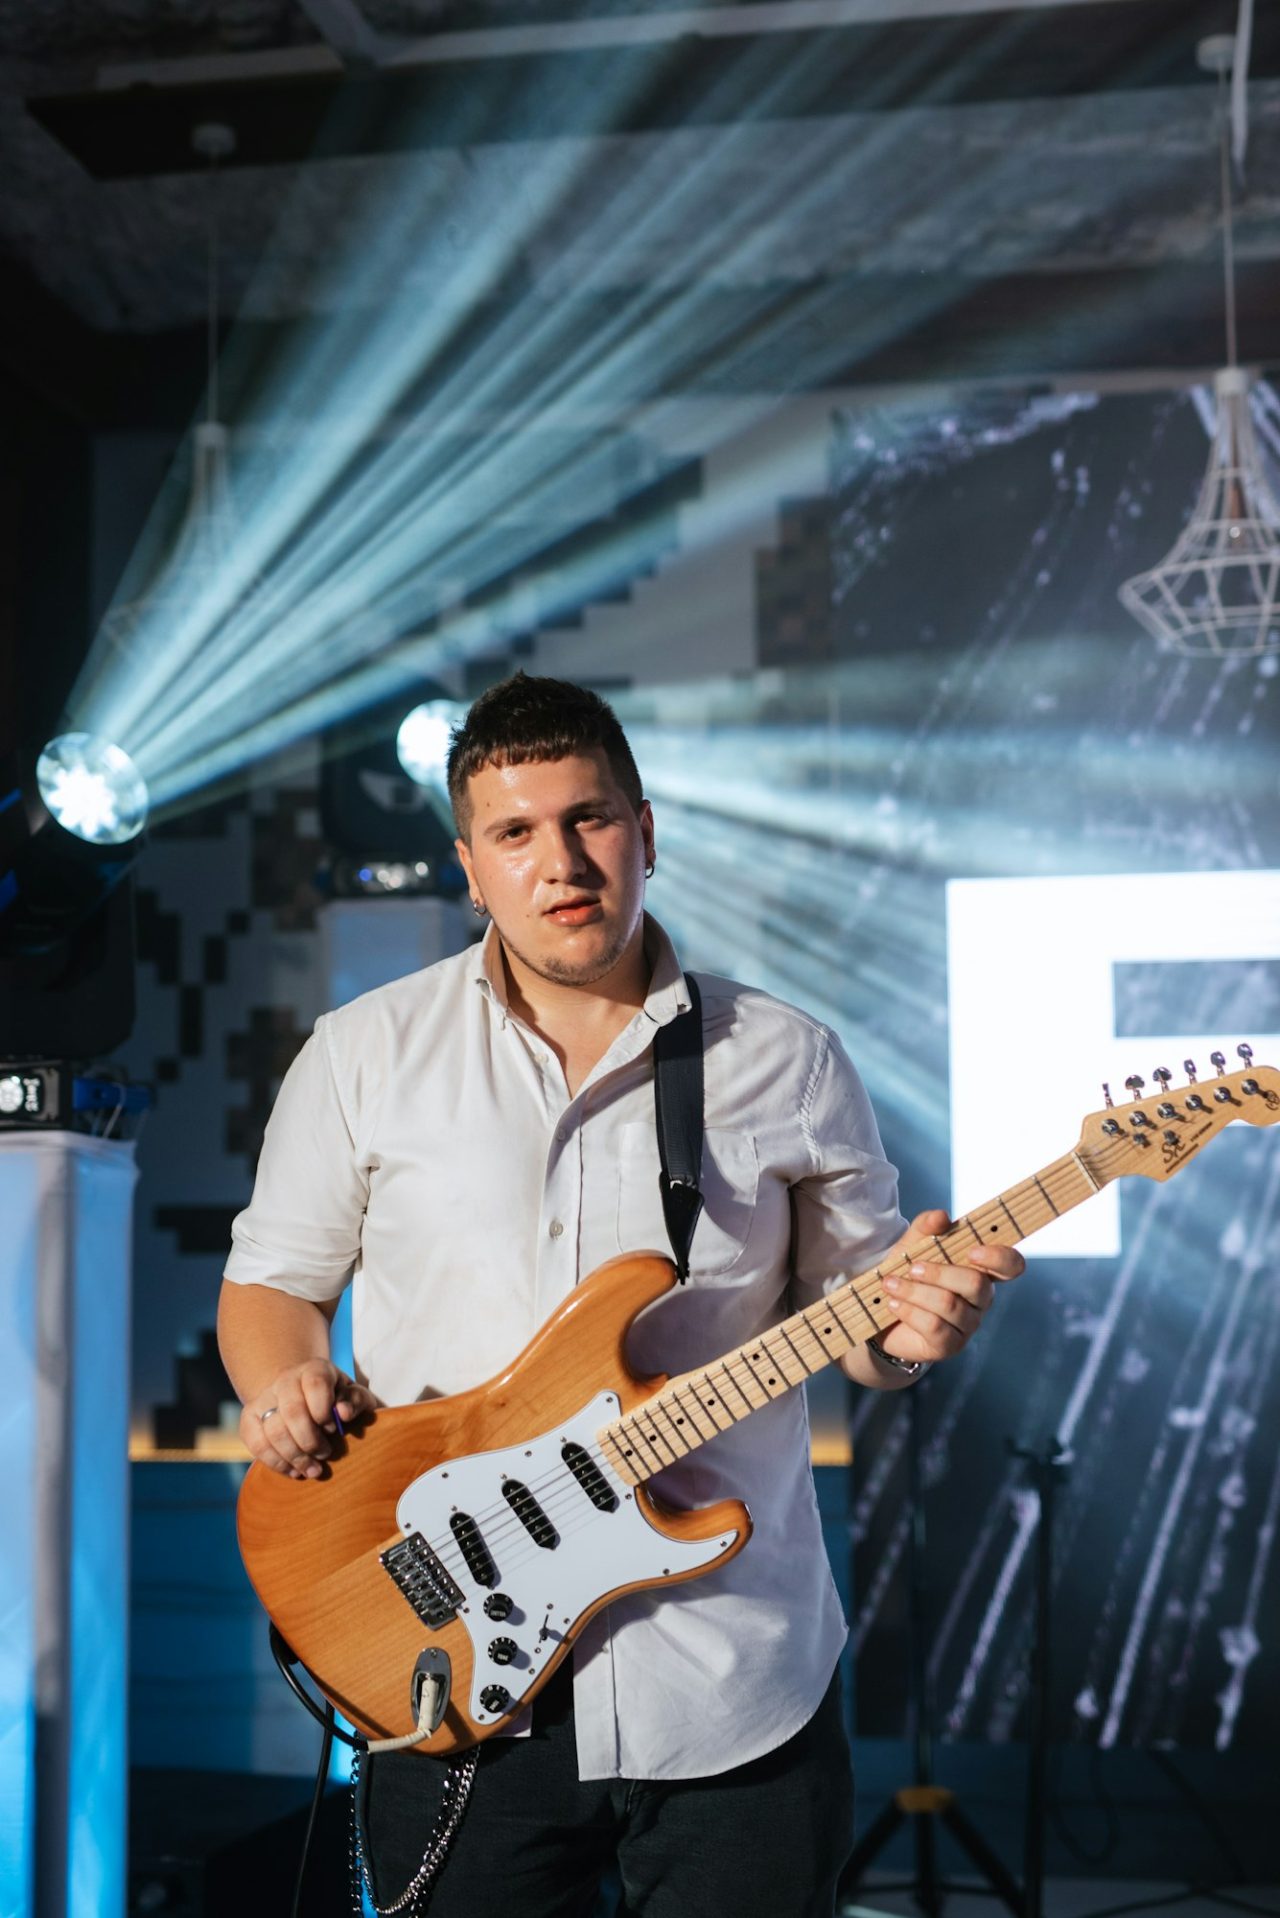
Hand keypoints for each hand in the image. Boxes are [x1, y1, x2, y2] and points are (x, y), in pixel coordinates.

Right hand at [241, 1360, 379, 1478]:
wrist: (304, 1398)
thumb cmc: (337, 1400)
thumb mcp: (353, 1396)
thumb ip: (355, 1400)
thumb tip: (343, 1413)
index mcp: (314, 1369)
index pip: (315, 1384)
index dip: (324, 1411)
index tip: (333, 1428)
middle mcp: (286, 1379)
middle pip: (292, 1411)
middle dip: (310, 1441)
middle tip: (325, 1454)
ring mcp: (264, 1397)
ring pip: (273, 1430)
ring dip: (295, 1457)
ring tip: (312, 1470)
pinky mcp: (249, 1418)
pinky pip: (255, 1443)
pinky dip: (275, 1462)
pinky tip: (293, 1471)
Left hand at [872, 1208, 1022, 1366]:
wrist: (881, 1312)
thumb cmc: (907, 1275)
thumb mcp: (912, 1245)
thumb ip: (926, 1227)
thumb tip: (942, 1216)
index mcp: (981, 1270)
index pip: (1011, 1265)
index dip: (999, 1258)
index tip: (972, 1252)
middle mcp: (981, 1299)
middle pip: (977, 1284)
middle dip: (940, 1273)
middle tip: (912, 1268)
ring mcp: (968, 1325)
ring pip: (950, 1305)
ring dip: (915, 1292)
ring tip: (891, 1284)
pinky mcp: (949, 1345)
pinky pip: (935, 1327)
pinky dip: (909, 1311)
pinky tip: (893, 1304)